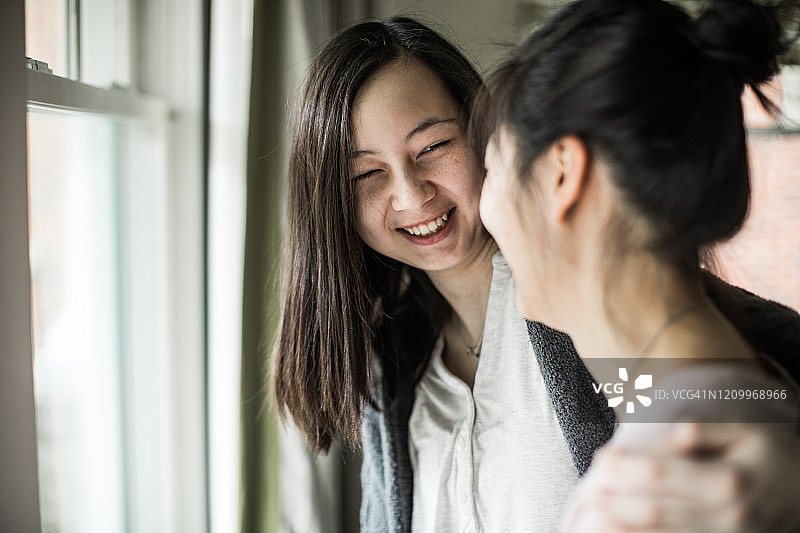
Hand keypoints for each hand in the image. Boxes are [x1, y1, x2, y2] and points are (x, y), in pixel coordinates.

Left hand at [562, 422, 799, 532]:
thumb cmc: (772, 454)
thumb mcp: (748, 431)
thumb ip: (706, 431)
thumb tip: (670, 433)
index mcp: (728, 480)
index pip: (661, 474)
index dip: (624, 467)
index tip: (601, 456)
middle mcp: (727, 516)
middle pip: (655, 510)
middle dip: (614, 501)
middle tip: (586, 491)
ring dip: (623, 527)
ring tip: (592, 514)